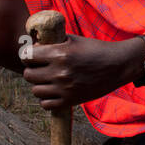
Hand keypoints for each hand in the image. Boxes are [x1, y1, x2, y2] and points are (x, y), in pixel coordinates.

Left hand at [21, 34, 144, 110]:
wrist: (118, 65)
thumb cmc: (96, 50)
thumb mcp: (74, 40)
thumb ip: (53, 42)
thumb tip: (34, 45)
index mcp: (59, 54)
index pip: (26, 56)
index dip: (27, 55)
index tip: (33, 56)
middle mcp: (60, 72)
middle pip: (28, 75)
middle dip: (32, 70)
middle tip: (40, 69)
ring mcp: (65, 88)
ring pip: (35, 90)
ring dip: (39, 85)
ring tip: (47, 81)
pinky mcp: (71, 100)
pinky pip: (46, 104)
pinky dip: (47, 99)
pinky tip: (53, 92)